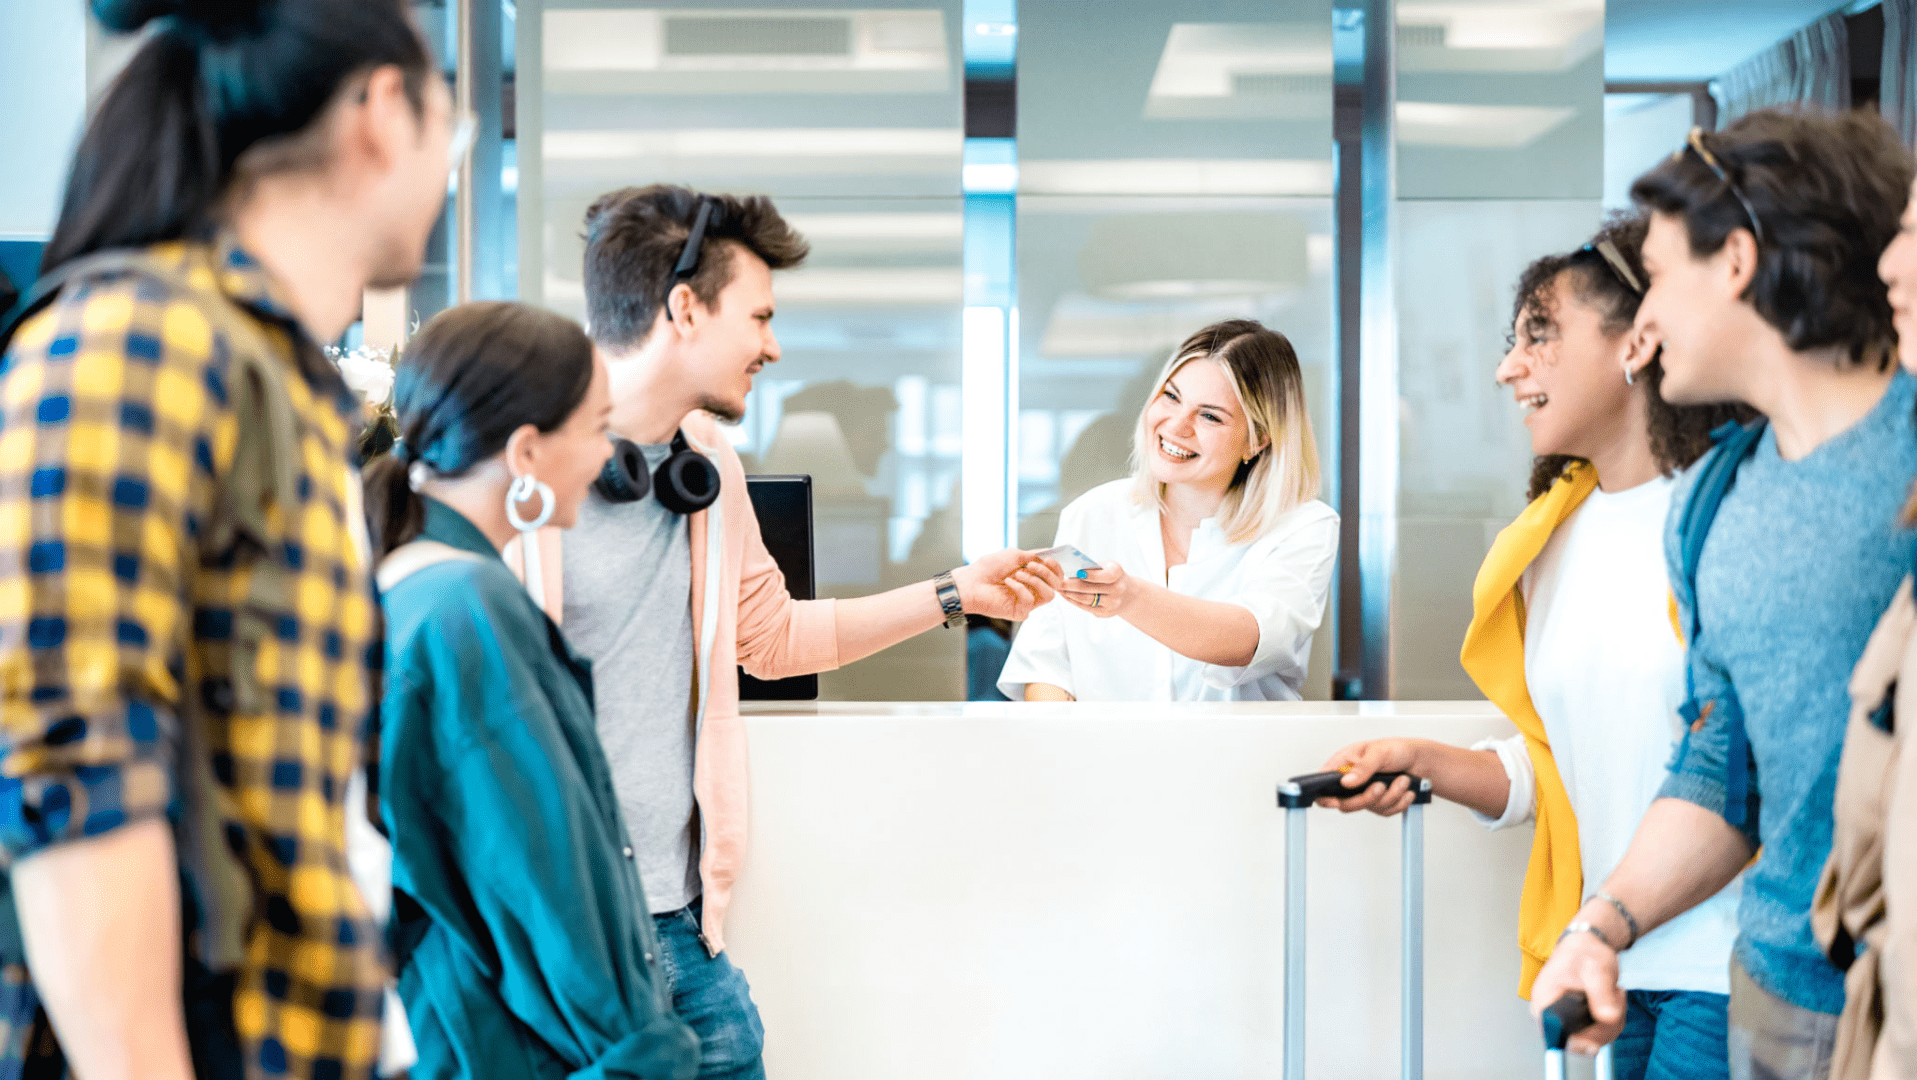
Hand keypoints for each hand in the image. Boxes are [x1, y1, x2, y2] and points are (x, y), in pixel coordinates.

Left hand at [953, 551, 1063, 620]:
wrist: (971, 582)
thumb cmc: (988, 568)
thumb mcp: (1014, 555)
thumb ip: (1034, 556)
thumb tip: (1049, 554)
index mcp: (1032, 576)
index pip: (1055, 575)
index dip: (1056, 567)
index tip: (1048, 559)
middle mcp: (1032, 589)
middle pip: (1056, 585)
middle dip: (1047, 572)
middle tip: (1031, 566)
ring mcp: (1027, 601)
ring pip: (1049, 594)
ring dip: (1035, 580)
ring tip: (1018, 574)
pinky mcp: (1020, 611)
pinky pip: (1030, 600)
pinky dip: (1020, 588)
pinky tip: (1008, 583)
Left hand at [1056, 562, 1132, 618]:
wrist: (1128, 593)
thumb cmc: (1111, 575)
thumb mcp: (1106, 566)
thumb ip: (1092, 567)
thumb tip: (1071, 569)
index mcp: (1117, 573)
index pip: (1103, 575)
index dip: (1089, 575)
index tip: (1075, 573)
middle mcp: (1117, 589)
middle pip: (1089, 588)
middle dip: (1070, 585)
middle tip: (1057, 581)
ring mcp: (1113, 603)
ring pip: (1085, 599)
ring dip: (1069, 594)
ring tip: (1059, 589)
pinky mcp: (1106, 613)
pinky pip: (1086, 607)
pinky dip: (1074, 601)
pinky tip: (1066, 595)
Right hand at [1315, 738, 1423, 814]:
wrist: (1420, 760)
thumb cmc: (1396, 749)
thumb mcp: (1379, 752)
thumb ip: (1362, 767)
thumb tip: (1346, 781)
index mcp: (1345, 763)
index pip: (1324, 781)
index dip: (1324, 795)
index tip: (1334, 801)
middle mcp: (1353, 780)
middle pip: (1346, 803)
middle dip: (1367, 797)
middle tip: (1380, 786)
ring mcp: (1365, 793)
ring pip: (1370, 808)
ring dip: (1391, 795)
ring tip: (1402, 780)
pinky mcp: (1380, 802)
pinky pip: (1386, 811)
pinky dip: (1399, 802)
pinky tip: (1405, 790)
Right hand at [1529, 920, 1625, 1054]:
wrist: (1588, 946)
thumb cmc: (1583, 953)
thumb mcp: (1595, 970)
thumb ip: (1601, 994)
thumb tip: (1608, 1018)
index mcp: (1544, 1004)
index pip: (1556, 1038)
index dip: (1577, 1043)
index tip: (1595, 1041)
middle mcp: (1551, 1015)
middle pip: (1579, 1042)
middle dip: (1604, 1026)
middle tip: (1613, 998)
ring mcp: (1566, 1020)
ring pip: (1594, 1040)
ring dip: (1613, 1021)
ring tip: (1612, 993)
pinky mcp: (1579, 1022)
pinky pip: (1600, 1034)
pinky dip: (1613, 1021)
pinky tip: (1611, 999)